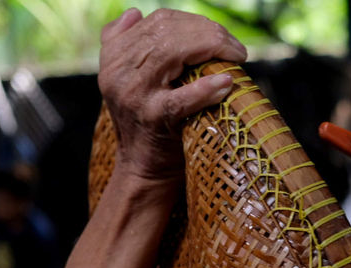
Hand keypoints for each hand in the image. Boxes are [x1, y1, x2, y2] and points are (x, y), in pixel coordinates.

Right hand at [97, 8, 247, 184]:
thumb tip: (135, 13)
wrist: (142, 168)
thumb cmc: (146, 122)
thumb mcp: (127, 80)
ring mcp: (135, 95)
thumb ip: (124, 44)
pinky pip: (183, 97)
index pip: (158, 21)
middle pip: (168, 32)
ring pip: (173, 53)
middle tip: (235, 46)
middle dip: (209, 33)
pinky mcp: (155, 119)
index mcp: (114, 57)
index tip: (219, 33)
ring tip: (236, 56)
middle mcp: (120, 72)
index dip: (194, 21)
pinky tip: (227, 82)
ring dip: (212, 49)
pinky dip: (207, 88)